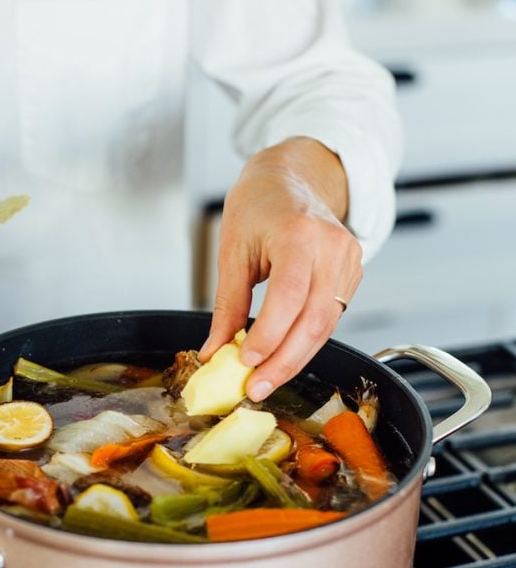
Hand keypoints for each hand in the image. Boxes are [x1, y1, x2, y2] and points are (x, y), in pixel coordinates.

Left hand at [200, 138, 361, 400]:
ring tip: (265, 382)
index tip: (245, 362)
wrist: (294, 177)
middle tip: (255, 389)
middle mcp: (332, 247)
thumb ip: (227, 304)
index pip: (289, 297)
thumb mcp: (232, 250)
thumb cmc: (259, 205)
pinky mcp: (353, 274)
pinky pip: (330, 319)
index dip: (270, 336)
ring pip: (326, 327)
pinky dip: (306, 343)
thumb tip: (214, 351)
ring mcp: (349, 261)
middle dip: (283, 363)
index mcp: (299, 233)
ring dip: (295, 360)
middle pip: (314, 321)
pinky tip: (283, 358)